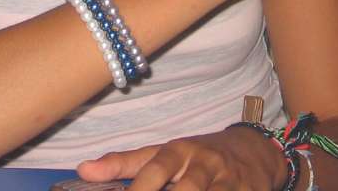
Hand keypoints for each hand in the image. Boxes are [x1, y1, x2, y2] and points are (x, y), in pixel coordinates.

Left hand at [76, 126, 286, 189]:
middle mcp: (205, 164)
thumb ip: (124, 163)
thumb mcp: (163, 153)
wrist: (254, 151)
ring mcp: (229, 182)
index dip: (140, 188)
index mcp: (179, 151)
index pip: (155, 168)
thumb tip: (83, 170)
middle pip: (186, 190)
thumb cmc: (198, 156)